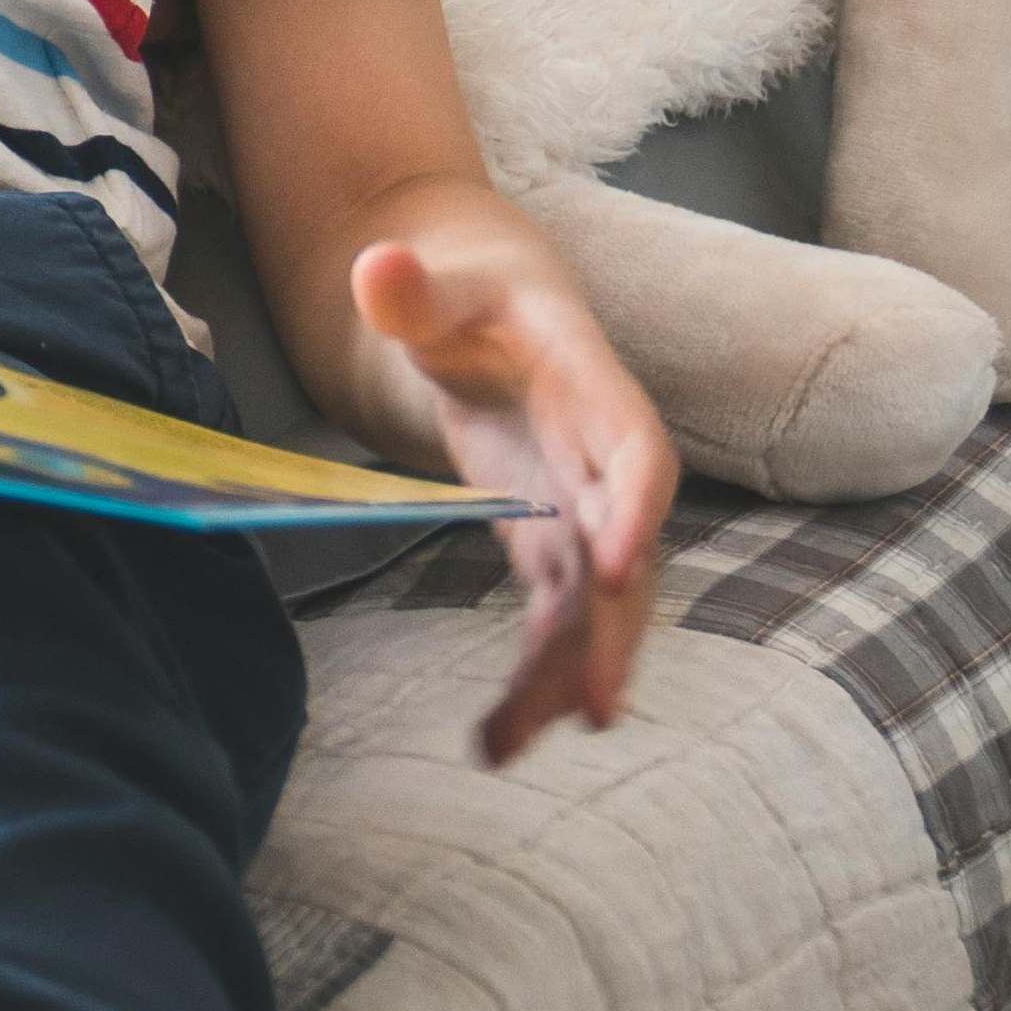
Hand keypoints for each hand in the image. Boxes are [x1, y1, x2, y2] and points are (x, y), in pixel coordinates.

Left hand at [354, 236, 676, 765]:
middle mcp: (599, 455)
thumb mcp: (433, 283)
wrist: (487, 306)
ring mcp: (579, 502)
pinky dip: (537, 670)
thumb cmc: (465, 292)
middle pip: (624, 548)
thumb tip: (376, 267)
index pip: (634, 450)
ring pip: (592, 601)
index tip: (615, 569)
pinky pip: (557, 614)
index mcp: (588, 384)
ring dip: (565, 672)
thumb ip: (410, 287)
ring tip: (512, 743)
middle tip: (596, 707)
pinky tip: (500, 734)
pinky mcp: (550, 536)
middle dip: (615, 628)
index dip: (633, 507)